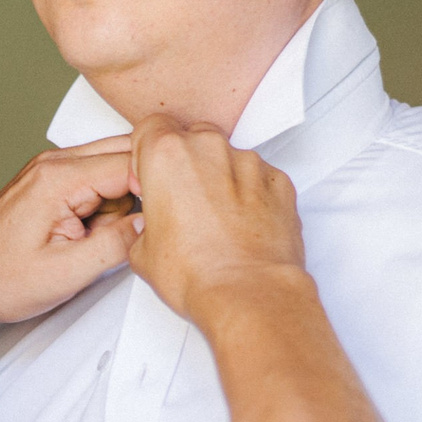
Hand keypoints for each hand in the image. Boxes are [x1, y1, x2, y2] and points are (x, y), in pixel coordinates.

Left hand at [0, 136, 139, 341]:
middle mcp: (54, 163)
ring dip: (120, 201)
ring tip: (96, 239)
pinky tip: (88, 233)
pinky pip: (97, 180)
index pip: (132, 163)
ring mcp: (52, 169)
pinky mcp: (51, 181)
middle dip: (141, 191)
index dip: (157, 190)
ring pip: (115, 166)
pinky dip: (103, 205)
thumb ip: (115, 246)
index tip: (165, 219)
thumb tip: (153, 225)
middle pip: (128, 153)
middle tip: (131, 232)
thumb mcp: (65, 274)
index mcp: (58, 178)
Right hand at [126, 115, 305, 324]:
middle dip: (186, 163)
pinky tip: (243, 228)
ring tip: (217, 223)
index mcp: (168, 155)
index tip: (149, 176)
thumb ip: (145, 223)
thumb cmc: (196, 273)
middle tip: (182, 203)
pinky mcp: (280, 182)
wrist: (249, 294)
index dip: (147, 153)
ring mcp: (250, 163)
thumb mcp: (142, 252)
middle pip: (192, 137)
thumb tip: (152, 230)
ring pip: (228, 158)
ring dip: (221, 180)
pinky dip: (251, 196)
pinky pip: (259, 178)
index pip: (151, 127)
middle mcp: (210, 148)